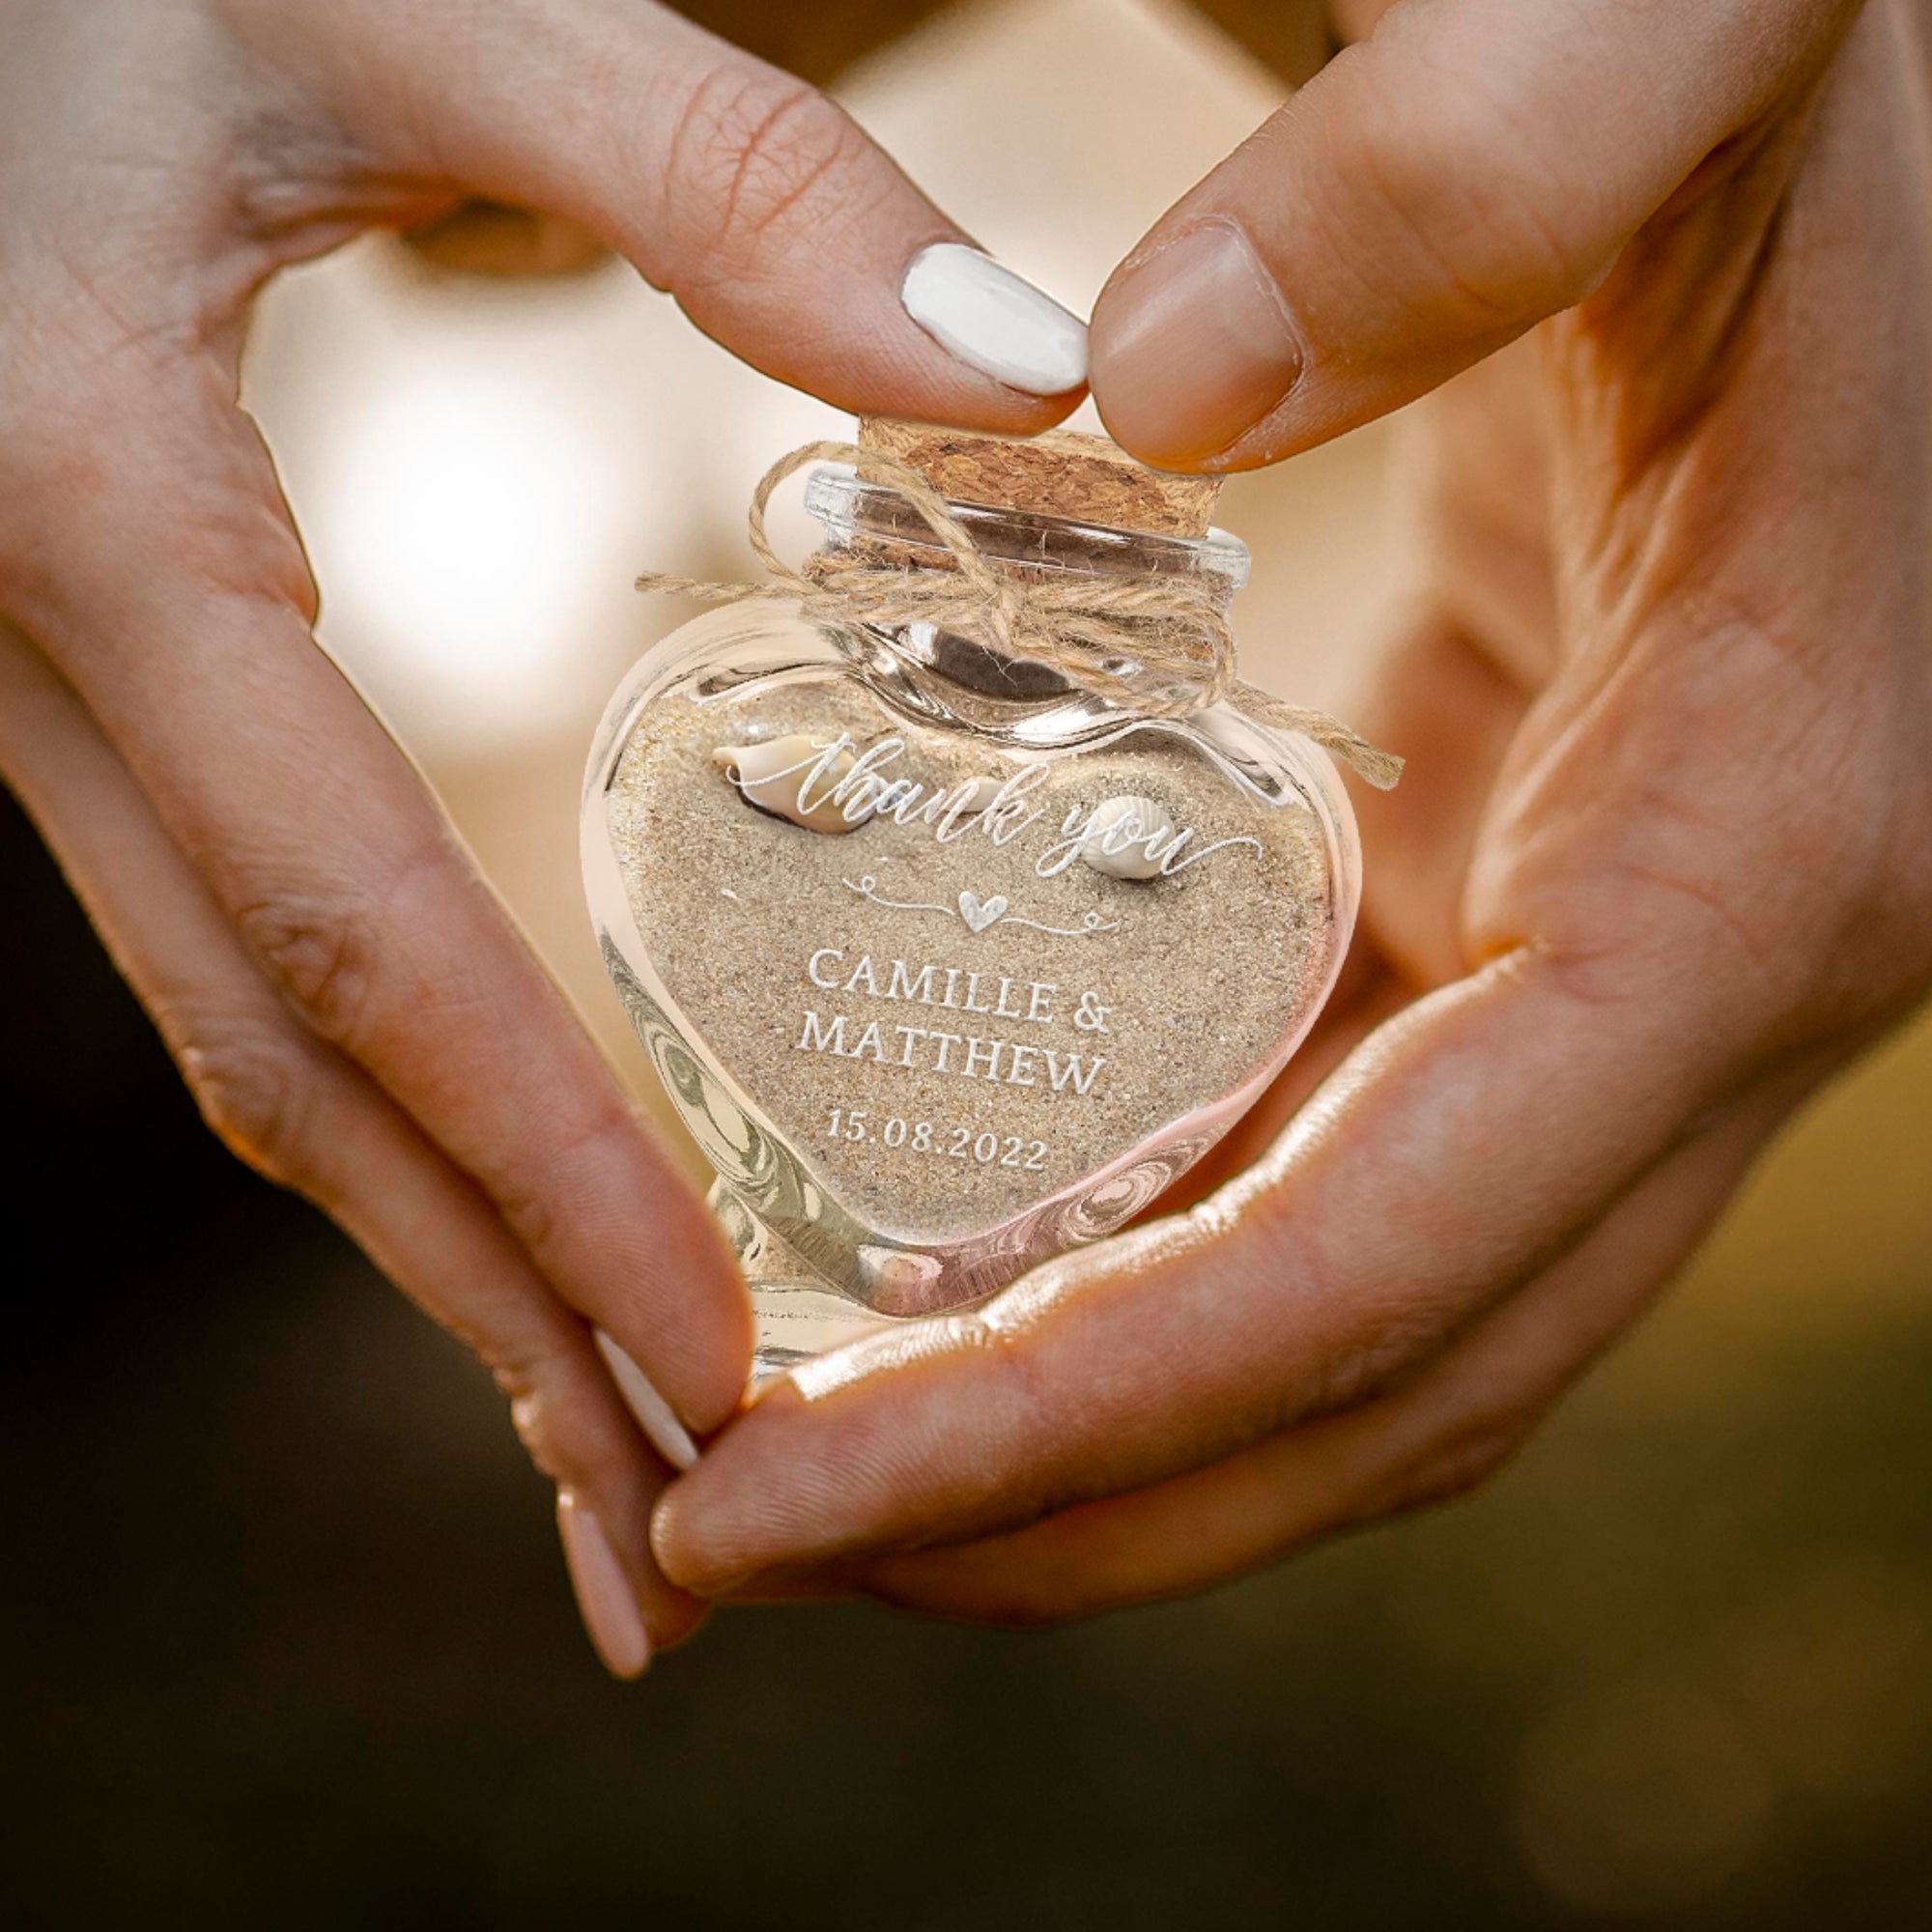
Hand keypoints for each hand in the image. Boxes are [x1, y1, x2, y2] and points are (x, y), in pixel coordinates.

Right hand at [0, 0, 1083, 1670]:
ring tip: (603, 1431)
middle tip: (661, 1539)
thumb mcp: (399, 3)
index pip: (356, 932)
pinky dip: (383, 1096)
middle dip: (482, 1309)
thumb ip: (710, 175)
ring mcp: (45, 685)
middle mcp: (40, 659)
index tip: (717, 1364)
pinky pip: (242, 935)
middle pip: (289, 1066)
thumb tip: (1021, 380)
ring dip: (427, 1244)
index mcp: (98, 519)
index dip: (541, 1168)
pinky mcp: (97, 669)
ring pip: (247, 1033)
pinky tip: (492, 1179)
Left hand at [650, 0, 1931, 1620]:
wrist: (1890, 119)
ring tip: (808, 1445)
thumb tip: (1154, 386)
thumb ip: (1471, 171)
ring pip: (1356, 1302)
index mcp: (1759, 854)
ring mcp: (1620, 950)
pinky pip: (1330, 1140)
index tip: (794, 1497)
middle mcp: (1709, 969)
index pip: (1396, 1259)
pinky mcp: (1520, 885)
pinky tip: (957, 1238)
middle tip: (747, 1534)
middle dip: (1064, 1501)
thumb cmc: (1832, 69)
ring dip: (1091, 1413)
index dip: (1088, 1417)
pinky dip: (1144, 1232)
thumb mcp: (1682, 43)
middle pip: (1375, 1374)